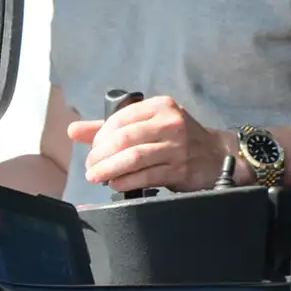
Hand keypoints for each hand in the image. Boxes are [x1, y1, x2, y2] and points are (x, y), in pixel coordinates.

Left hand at [67, 96, 229, 193]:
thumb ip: (110, 127)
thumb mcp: (149, 123)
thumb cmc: (177, 137)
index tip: (93, 149)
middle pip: (124, 139)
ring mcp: (177, 147)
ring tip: (97, 176)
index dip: (100, 136)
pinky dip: (126, 182)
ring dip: (109, 170)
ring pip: (133, 158)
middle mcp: (170, 123)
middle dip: (100, 155)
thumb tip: (73, 130)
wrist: (217, 155)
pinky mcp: (180, 169)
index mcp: (160, 106)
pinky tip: (116, 185)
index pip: (120, 119)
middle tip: (90, 167)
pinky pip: (146, 177)